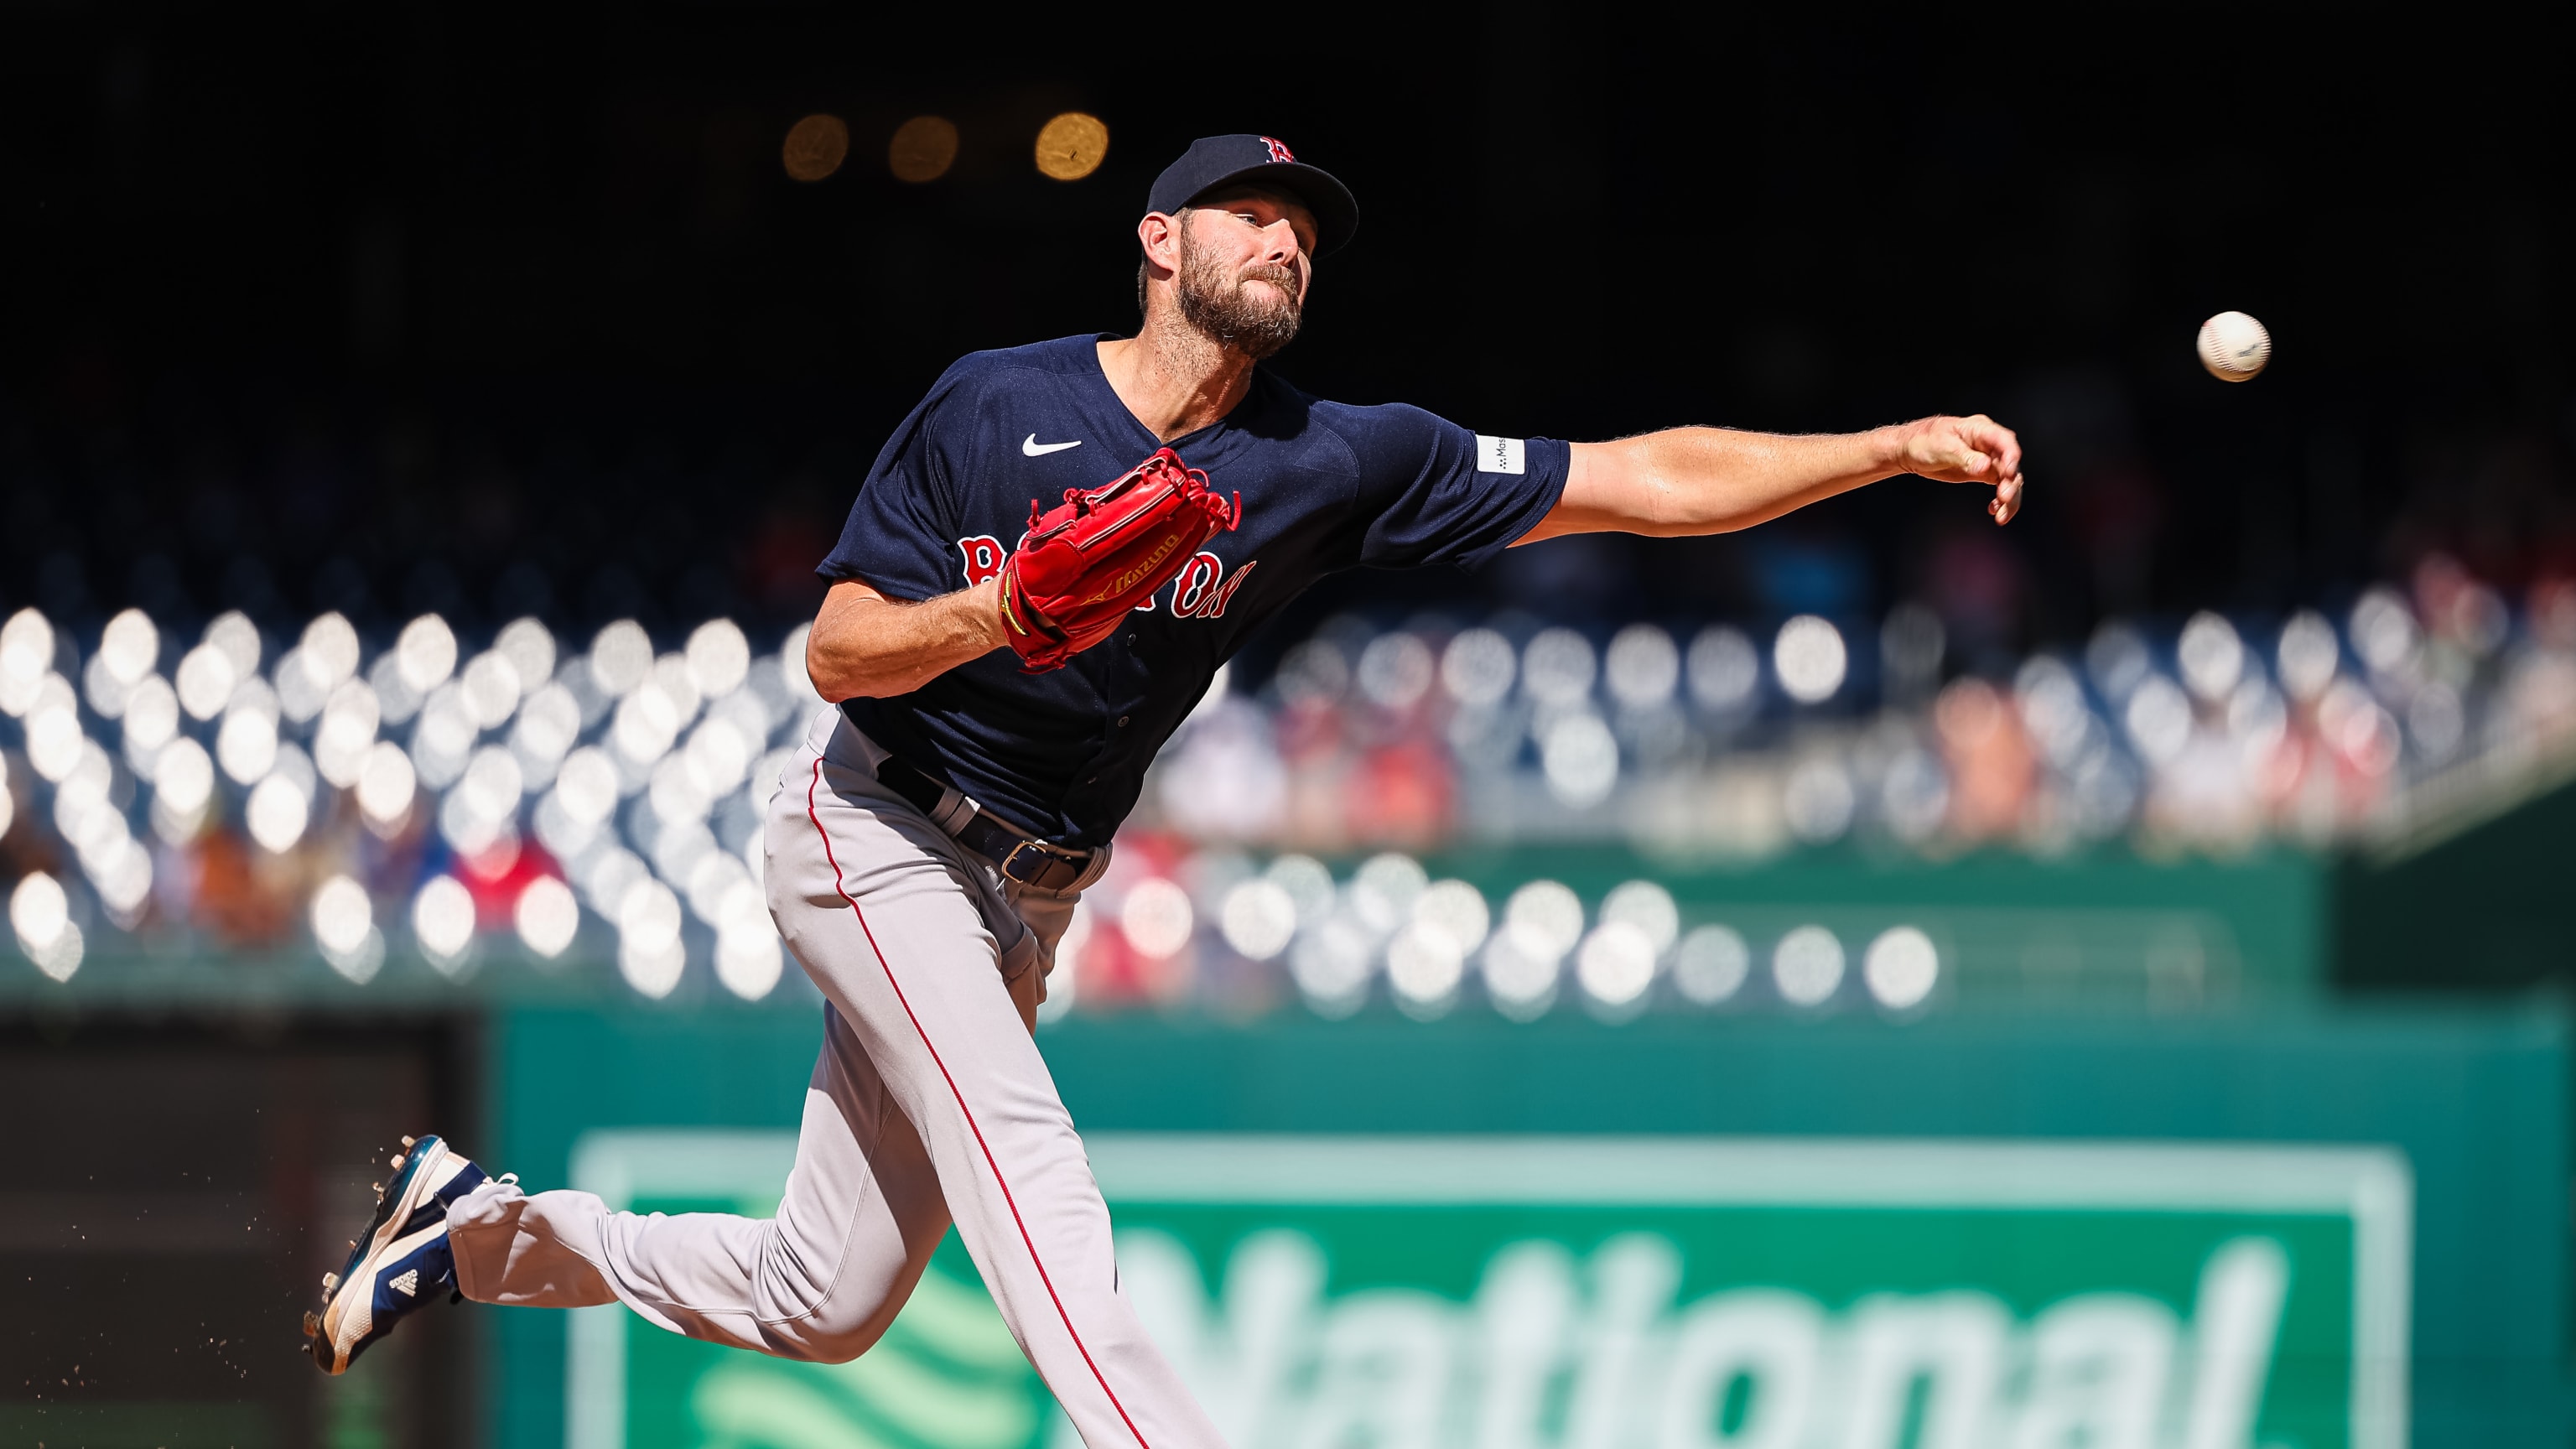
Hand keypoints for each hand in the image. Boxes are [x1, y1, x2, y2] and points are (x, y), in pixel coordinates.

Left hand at [1891, 414, 2024, 524]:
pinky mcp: (1983, 473)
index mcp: (1980, 429)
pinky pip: (1999, 486)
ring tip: (2001, 516)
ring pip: (2008, 478)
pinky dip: (2000, 500)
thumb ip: (1964, 457)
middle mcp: (1989, 443)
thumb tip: (1985, 468)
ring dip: (2009, 497)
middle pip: (2010, 463)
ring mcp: (1988, 458)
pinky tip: (1994, 510)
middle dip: (2011, 482)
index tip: (2009, 474)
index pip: (2004, 441)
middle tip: (2004, 498)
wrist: (1910, 450)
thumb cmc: (1923, 441)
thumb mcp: (1941, 447)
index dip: (2011, 457)